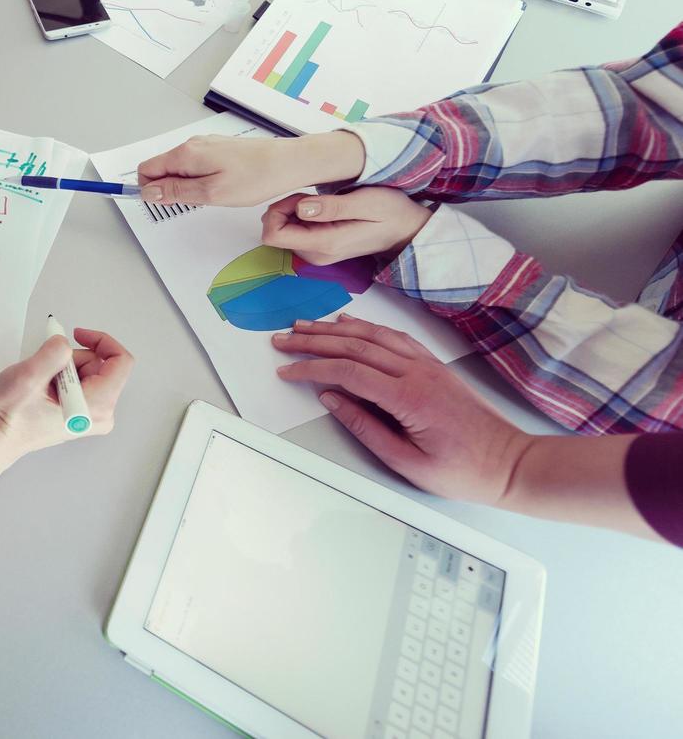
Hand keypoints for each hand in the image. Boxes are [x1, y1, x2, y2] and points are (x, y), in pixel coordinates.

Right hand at [0, 328, 134, 459]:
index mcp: (95, 406)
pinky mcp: (82, 413)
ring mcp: (91, 414)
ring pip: (89, 371)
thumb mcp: (29, 376)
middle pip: (101, 365)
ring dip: (64, 367)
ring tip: (41, 383)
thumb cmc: (10, 416)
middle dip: (72, 358)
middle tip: (45, 369)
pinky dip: (63, 376)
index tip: (77, 335)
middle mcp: (99, 413)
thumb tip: (64, 342)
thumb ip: (53, 353)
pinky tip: (44, 389)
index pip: (121, 362)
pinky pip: (81, 382)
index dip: (101, 341)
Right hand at [138, 130, 365, 206]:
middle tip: (194, 203)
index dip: (148, 190)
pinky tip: (220, 188)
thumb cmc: (256, 177)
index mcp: (186, 154)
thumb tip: (148, 192)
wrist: (288, 163)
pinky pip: (195, 165)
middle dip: (168, 188)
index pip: (146, 170)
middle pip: (161, 168)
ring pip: (179, 168)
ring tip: (211, 196)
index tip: (165, 204)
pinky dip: (199, 179)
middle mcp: (192, 145)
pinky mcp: (218, 149)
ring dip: (186, 185)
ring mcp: (205, 145)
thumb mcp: (210, 193)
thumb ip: (175, 191)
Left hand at [261, 188, 430, 264]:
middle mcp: (316, 254)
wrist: (406, 229)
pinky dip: (301, 216)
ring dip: (293, 211)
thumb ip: (332, 207)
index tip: (297, 197)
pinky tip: (322, 208)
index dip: (277, 212)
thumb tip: (300, 208)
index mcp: (325, 244)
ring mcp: (317, 253)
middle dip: (285, 209)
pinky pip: (296, 231)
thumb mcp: (366, 202)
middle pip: (275, 232)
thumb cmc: (391, 212)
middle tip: (311, 196)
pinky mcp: (319, 247)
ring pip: (284, 231)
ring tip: (321, 201)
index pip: (273, 235)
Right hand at [272, 315, 531, 505]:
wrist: (511, 463)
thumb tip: (330, 399)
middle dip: (313, 340)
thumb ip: (365, 428)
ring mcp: (427, 365)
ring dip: (334, 328)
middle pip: (354, 345)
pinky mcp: (434, 365)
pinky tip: (349, 322)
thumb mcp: (407, 462)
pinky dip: (366, 327)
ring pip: (372, 335)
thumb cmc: (463, 471)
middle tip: (282, 340)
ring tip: (304, 326)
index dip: (311, 368)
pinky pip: (394, 337)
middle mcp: (416, 372)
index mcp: (408, 397)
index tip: (286, 370)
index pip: (347, 371)